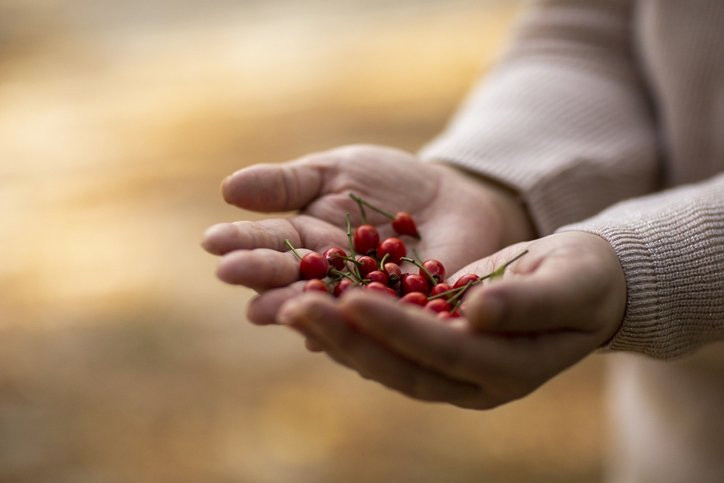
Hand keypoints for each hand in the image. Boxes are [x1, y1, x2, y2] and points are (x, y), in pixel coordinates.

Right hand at [202, 144, 532, 323]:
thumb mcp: (334, 171)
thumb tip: (228, 188)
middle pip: (290, 278)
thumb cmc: (388, 183)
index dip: (241, 243)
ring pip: (328, 307)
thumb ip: (286, 183)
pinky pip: (380, 323)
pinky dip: (356, 327)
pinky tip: (327, 336)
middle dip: (260, 276)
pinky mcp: (403, 316)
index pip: (269, 243)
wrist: (453, 197)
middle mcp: (327, 278)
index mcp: (306, 242)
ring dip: (299, 306)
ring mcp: (363, 301)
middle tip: (229, 273)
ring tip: (271, 305)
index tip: (212, 240)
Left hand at [277, 231, 625, 408]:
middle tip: (294, 306)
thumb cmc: (585, 280)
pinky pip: (383, 340)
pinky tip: (312, 299)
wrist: (581, 283)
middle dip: (346, 337)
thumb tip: (476, 312)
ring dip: (334, 335)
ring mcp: (447, 368)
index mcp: (506, 369)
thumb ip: (528, 302)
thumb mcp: (569, 284)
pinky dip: (347, 324)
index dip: (397, 328)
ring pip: (382, 358)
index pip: (443, 351)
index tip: (351, 298)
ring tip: (288, 304)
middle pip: (399, 365)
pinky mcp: (432, 346)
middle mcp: (469, 380)